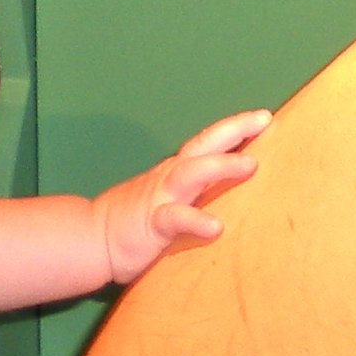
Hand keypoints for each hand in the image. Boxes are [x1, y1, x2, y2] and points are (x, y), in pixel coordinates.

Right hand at [95, 110, 268, 284]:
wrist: (91, 239)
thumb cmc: (135, 221)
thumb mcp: (169, 201)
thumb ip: (196, 194)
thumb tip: (235, 194)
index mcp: (176, 172)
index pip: (207, 144)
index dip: (234, 128)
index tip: (264, 116)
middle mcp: (170, 178)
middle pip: (203, 145)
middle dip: (234, 129)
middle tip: (264, 118)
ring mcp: (160, 198)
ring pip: (192, 174)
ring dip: (221, 166)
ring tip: (251, 165)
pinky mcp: (152, 225)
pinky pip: (175, 219)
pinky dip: (196, 220)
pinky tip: (216, 227)